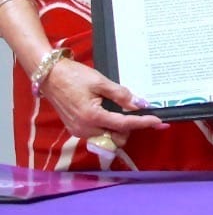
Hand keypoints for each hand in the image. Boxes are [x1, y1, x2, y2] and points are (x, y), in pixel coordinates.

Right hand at [39, 58, 166, 144]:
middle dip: (130, 129)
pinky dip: (107, 128)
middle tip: (138, 114)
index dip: (144, 123)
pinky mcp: (75, 129)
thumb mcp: (100, 82)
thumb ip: (121, 95)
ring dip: (118, 130)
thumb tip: (140, 104)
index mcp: (92, 117)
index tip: (159, 122)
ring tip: (122, 112)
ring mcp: (78, 131)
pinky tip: (110, 114)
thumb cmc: (74, 76)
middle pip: (116, 138)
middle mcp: (84, 128)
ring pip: (107, 139)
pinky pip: (97, 134)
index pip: (124, 125)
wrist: (50, 76)